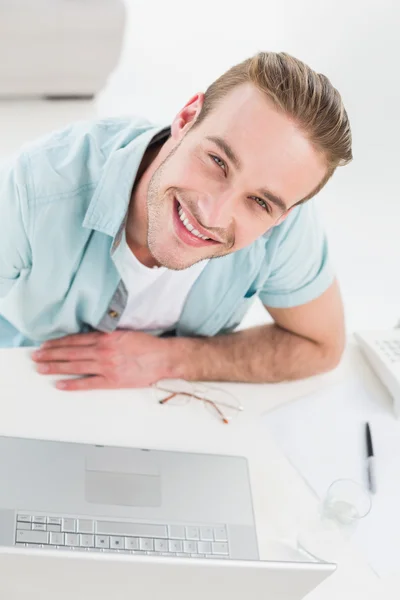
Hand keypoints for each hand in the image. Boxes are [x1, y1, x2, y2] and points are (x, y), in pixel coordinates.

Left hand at [32, 330, 172, 390]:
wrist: (163, 358)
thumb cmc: (147, 346)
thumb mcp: (124, 333)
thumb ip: (106, 335)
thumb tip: (88, 338)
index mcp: (106, 337)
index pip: (75, 340)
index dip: (58, 343)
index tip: (45, 345)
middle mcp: (103, 351)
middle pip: (70, 353)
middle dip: (51, 354)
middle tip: (36, 356)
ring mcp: (106, 366)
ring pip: (75, 367)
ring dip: (55, 367)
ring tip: (41, 368)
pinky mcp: (112, 381)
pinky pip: (88, 383)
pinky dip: (73, 384)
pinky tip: (60, 384)